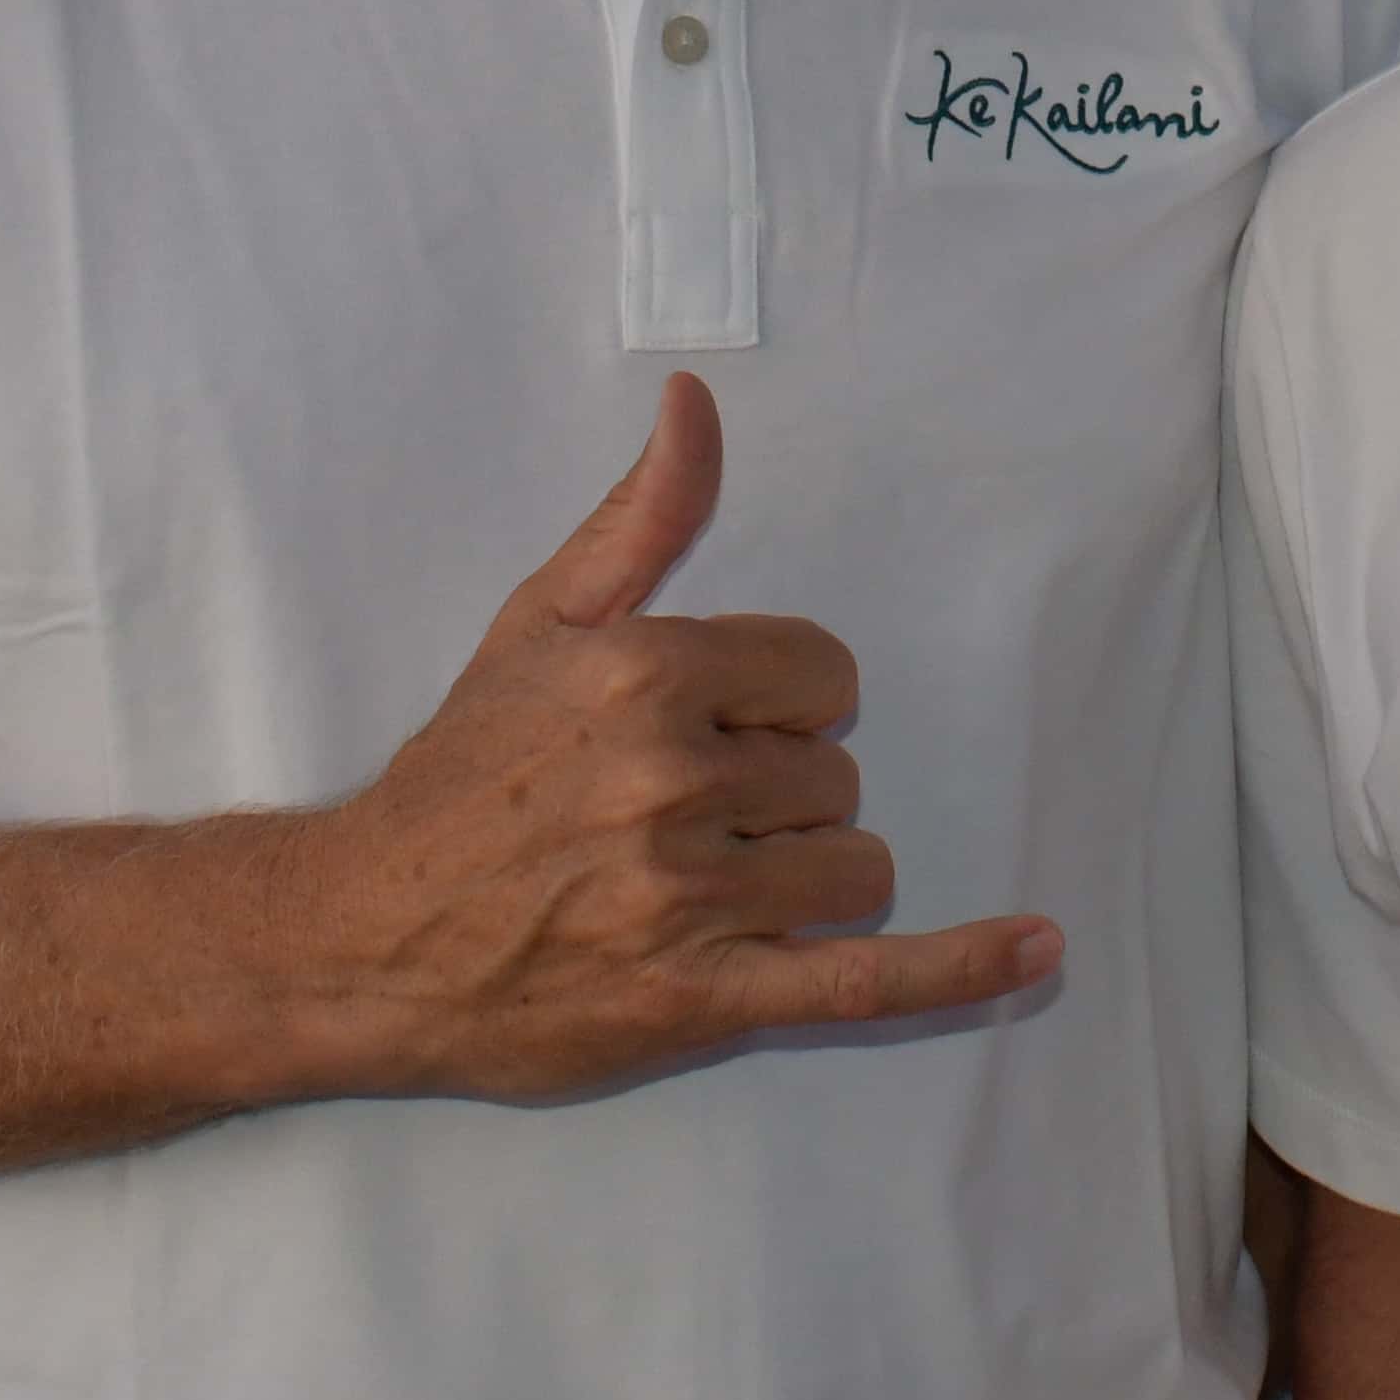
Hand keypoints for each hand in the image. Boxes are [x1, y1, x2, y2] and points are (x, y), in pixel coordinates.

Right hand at [288, 370, 1059, 1099]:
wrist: (360, 935)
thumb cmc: (461, 775)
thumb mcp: (542, 621)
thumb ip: (643, 515)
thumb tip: (697, 401)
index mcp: (649, 674)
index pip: (826, 676)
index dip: (779, 708)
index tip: (707, 734)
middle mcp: (673, 779)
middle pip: (837, 776)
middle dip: (777, 799)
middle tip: (671, 822)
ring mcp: (689, 896)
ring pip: (855, 867)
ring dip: (805, 882)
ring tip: (703, 892)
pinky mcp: (701, 998)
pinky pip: (865, 979)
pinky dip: (961, 969)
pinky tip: (1038, 951)